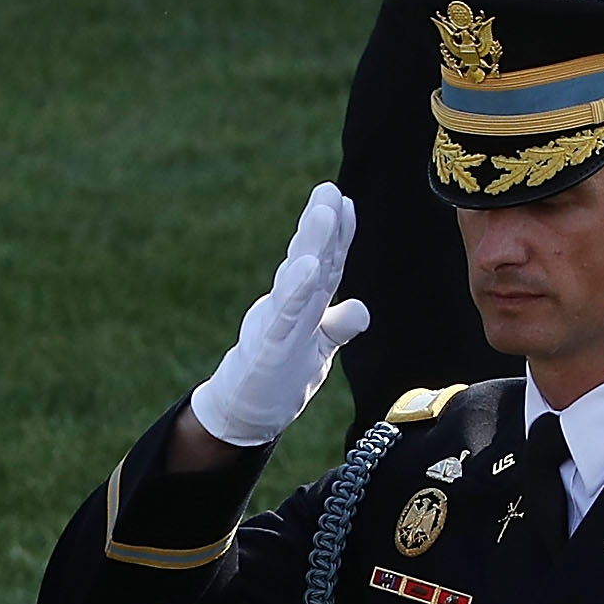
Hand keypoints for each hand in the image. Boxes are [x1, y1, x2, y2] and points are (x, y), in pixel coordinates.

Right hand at [186, 182, 369, 448]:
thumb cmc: (279, 377)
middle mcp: (288, 308)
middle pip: (310, 262)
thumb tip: (360, 309)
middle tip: (330, 190)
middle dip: (321, 225)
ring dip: (311, 245)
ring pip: (297, 279)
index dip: (337, 236)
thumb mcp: (316, 351)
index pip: (325, 266)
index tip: (346, 202)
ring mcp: (276, 325)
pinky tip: (307, 267)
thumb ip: (336, 327)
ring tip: (323, 213)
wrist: (243, 413)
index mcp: (303, 307)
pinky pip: (284, 315)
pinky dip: (296, 290)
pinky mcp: (267, 349)